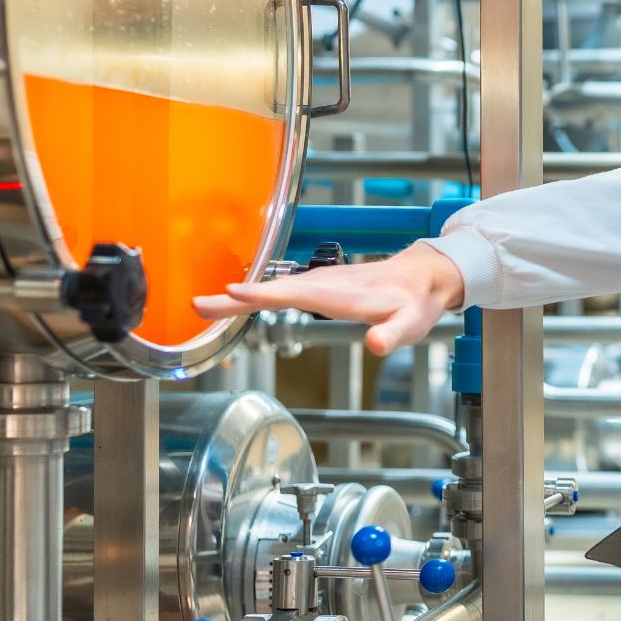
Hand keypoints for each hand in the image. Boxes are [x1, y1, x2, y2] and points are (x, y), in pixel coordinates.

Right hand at [193, 243, 465, 355]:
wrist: (424, 276)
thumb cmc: (416, 302)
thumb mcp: (411, 324)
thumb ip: (394, 334)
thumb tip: (378, 344)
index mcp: (341, 294)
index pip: (295, 293)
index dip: (263, 294)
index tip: (230, 293)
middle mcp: (325, 283)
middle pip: (273, 290)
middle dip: (234, 298)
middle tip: (195, 304)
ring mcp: (321, 282)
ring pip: (273, 287)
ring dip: (238, 295)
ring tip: (203, 304)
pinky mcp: (320, 284)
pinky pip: (280, 288)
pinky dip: (254, 293)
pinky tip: (237, 299)